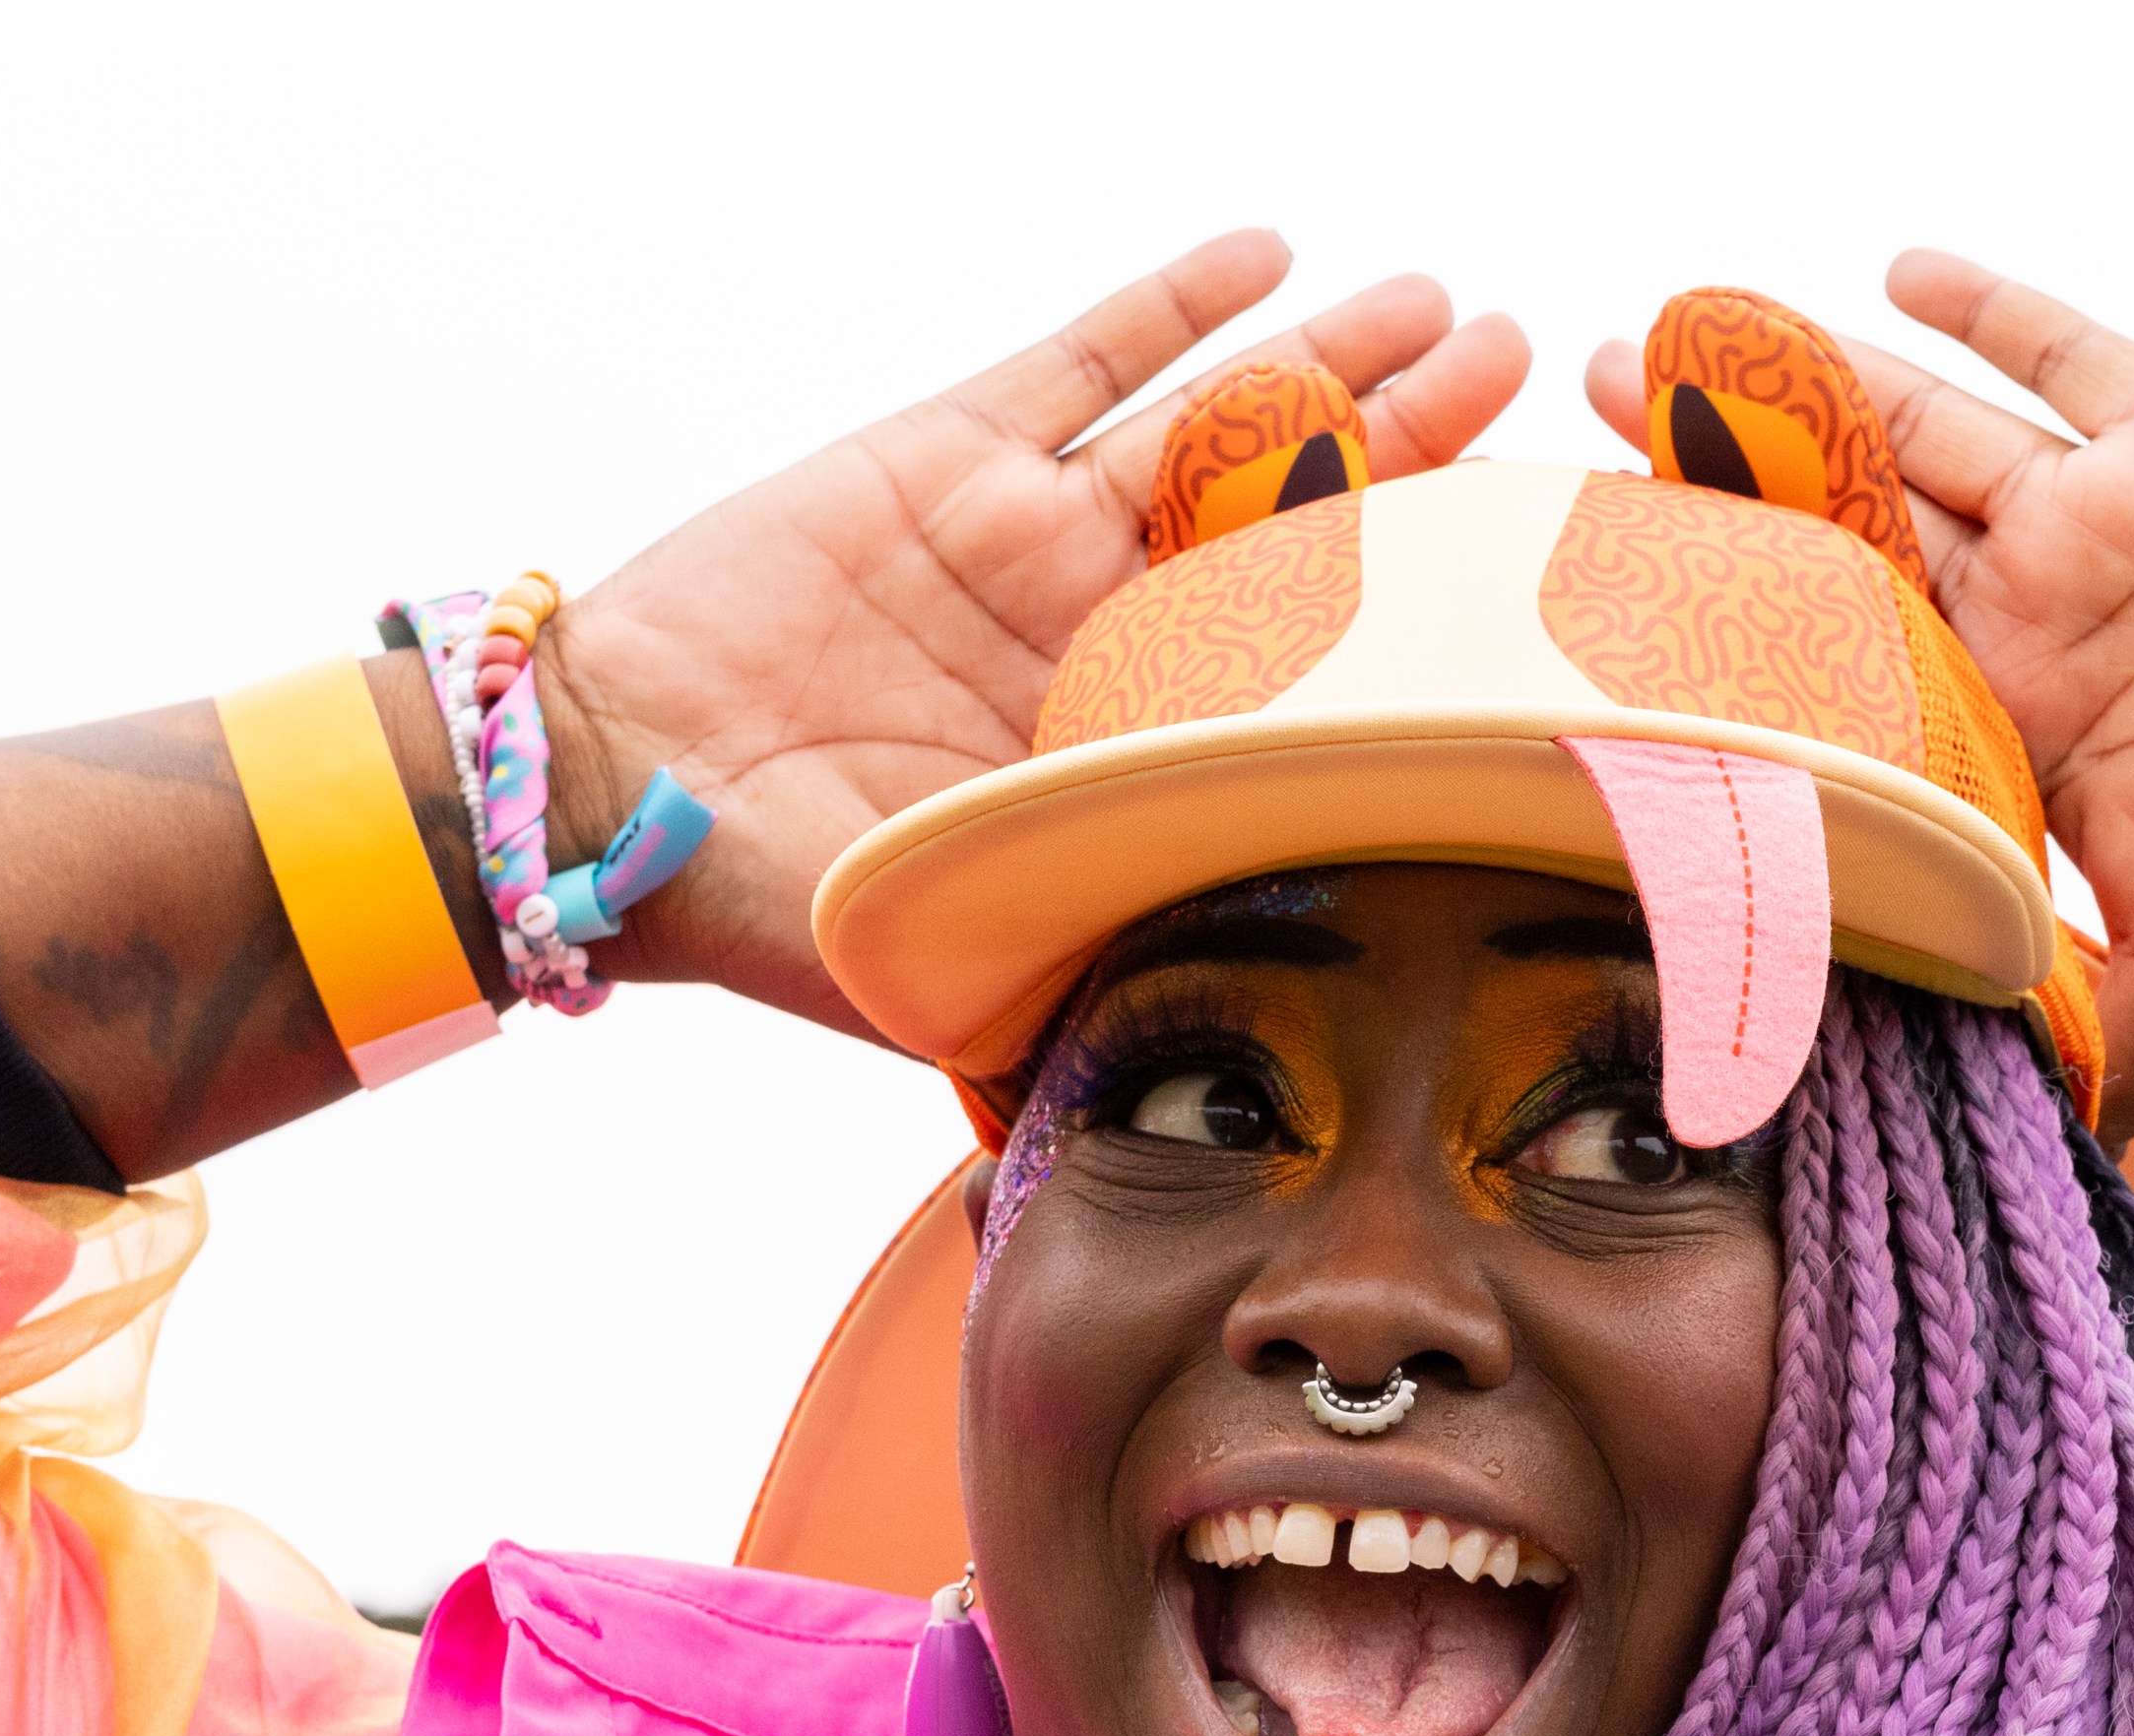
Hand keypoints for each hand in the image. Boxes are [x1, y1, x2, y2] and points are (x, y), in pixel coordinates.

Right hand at [547, 234, 1527, 1030]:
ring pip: (1215, 429)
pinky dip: (1172, 304)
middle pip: (1292, 530)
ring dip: (1331, 364)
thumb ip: (1080, 985)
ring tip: (1442, 304)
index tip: (1522, 587)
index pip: (1302, 682)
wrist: (611, 787)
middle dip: (1410, 455)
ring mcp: (1034, 538)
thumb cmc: (775, 897)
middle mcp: (1103, 640)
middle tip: (1520, 377)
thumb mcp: (955, 957)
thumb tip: (1215, 1086)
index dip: (1412, 630)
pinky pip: (1082, 355)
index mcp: (1128, 759)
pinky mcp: (952, 450)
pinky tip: (1267, 251)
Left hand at [1592, 254, 2133, 1137]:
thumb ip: (2075, 1057)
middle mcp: (2036, 629)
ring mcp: (2105, 530)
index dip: (1725, 629)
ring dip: (1799, 379)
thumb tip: (1989, 1173)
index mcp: (2009, 746)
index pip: (1831, 674)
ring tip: (1675, 327)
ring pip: (1919, 432)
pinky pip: (2070, 352)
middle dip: (1716, 474)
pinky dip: (1988, 309)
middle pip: (1839, 531)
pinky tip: (1893, 272)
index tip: (1614, 596)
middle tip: (1587, 414)